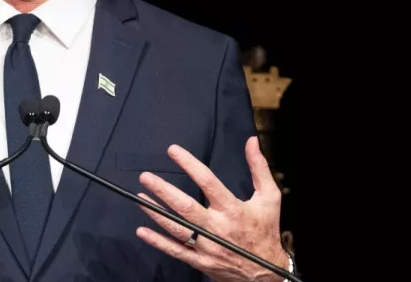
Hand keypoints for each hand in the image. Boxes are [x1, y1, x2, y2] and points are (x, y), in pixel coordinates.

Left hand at [135, 137, 286, 281]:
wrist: (267, 272)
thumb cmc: (266, 230)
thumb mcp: (270, 198)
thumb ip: (259, 168)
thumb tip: (251, 141)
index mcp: (232, 209)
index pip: (208, 182)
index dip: (190, 164)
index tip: (172, 150)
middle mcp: (217, 228)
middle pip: (186, 207)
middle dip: (163, 191)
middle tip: (146, 177)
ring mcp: (207, 247)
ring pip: (177, 228)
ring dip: (156, 213)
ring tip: (140, 197)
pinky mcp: (201, 261)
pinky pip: (176, 250)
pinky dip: (157, 241)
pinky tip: (142, 230)